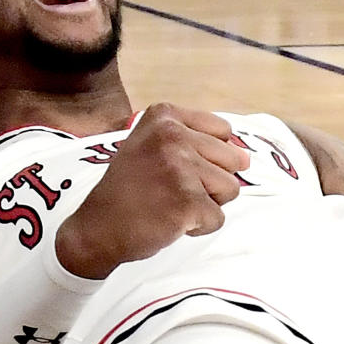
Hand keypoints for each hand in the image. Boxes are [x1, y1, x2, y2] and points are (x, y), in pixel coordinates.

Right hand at [55, 104, 249, 278]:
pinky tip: (169, 221)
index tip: (174, 167)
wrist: (97, 227)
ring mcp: (181, 167)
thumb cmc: (130, 188)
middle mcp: (173, 135)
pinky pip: (217, 218)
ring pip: (230, 189)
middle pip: (232, 159)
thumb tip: (247, 157)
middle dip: (211, 181)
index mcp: (165, 116)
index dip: (207, 156)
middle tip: (172, 189)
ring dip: (206, 204)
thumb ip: (194, 140)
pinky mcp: (188, 201)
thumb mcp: (151, 144)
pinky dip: (199, 227)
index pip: (223, 131)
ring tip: (171, 204)